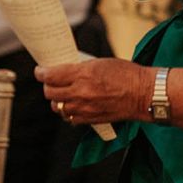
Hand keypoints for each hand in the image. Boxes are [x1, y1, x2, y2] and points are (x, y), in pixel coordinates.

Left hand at [36, 57, 151, 124]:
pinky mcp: (90, 119)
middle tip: (51, 81)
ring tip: (63, 94)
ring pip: (58, 108)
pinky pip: (70, 118)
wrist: (142, 93)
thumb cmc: (126, 74)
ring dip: (57, 101)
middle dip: (48, 86)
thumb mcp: (101, 63)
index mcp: (83, 74)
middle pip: (50, 93)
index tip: (40, 71)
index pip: (51, 75)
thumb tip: (66, 70)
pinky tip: (74, 105)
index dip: (41, 73)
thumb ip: (81, 69)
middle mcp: (80, 92)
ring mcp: (84, 108)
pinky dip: (69, 112)